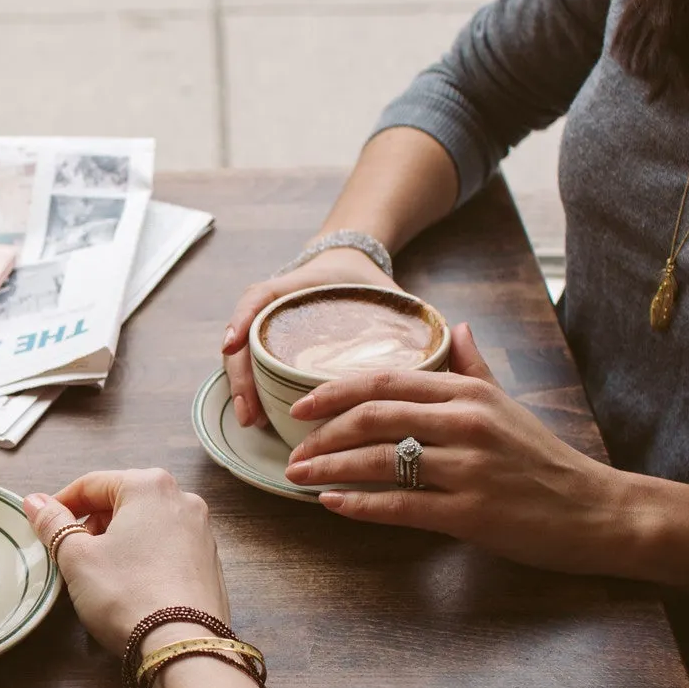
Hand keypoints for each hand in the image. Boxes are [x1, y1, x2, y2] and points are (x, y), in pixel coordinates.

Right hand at [23, 469, 227, 654]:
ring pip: (145, 524)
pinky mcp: (209, 561)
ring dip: (117, 540)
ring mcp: (201, 531)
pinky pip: (166, 546)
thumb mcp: (77, 558)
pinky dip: (143, 556)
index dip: (61, 504)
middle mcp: (182, 498)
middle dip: (92, 524)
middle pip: (122, 501)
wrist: (182, 646)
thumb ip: (53, 523)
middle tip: (71, 554)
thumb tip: (35, 502)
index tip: (43, 525)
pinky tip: (130, 585)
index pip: (92, 483)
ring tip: (99, 573)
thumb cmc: (126, 595)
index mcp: (149, 485)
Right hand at [221, 247, 401, 428]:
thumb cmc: (366, 283)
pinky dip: (250, 390)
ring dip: (242, 390)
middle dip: (241, 376)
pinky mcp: (270, 346)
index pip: (258, 297)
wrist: (349, 265)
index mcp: (297, 287)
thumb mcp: (384, 290)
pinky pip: (252, 367)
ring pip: (243, 358)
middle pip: (244, 338)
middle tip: (250, 412)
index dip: (243, 320)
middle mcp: (273, 307)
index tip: (234, 346)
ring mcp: (267, 327)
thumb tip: (454, 335)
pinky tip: (257, 418)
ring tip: (252, 421)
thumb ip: (410, 309)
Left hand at [281, 324, 639, 573]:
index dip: (335, 390)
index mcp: (469, 392)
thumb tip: (455, 328)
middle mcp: (466, 423)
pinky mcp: (471, 512)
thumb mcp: (508, 405)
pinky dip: (360, 504)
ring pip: (380, 460)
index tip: (301, 404)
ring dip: (331, 468)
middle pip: (374, 415)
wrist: (598, 512)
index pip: (386, 380)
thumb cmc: (545, 460)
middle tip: (293, 449)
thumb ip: (474, 368)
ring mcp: (469, 468)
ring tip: (301, 477)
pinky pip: (401, 505)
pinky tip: (334, 504)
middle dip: (323, 432)